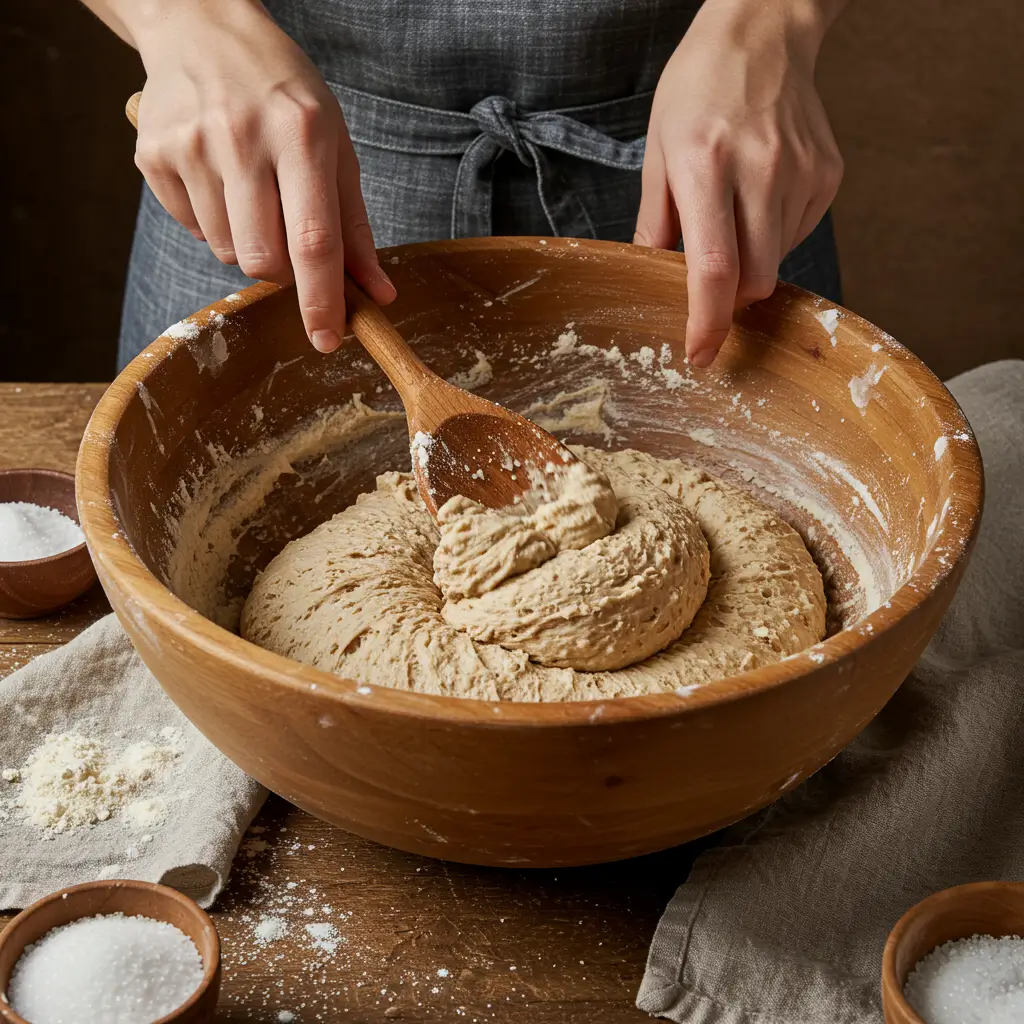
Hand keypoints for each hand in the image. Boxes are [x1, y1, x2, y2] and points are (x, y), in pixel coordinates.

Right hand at [129, 0, 394, 351]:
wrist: (202, 31)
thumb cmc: (283, 94)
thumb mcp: (335, 146)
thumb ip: (355, 227)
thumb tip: (377, 294)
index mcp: (300, 132)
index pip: (313, 240)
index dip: (322, 300)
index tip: (328, 340)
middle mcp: (241, 138)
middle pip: (264, 259)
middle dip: (284, 273)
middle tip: (290, 239)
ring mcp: (190, 146)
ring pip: (229, 252)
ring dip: (250, 243)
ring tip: (253, 191)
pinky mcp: (153, 155)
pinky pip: (194, 231)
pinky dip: (215, 224)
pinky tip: (220, 180)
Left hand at [635, 0, 844, 366]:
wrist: (765, 31)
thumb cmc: (699, 88)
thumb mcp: (657, 148)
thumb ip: (654, 220)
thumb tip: (652, 277)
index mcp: (705, 165)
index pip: (713, 268)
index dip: (707, 322)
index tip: (700, 354)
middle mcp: (760, 170)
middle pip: (754, 279)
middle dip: (729, 299)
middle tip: (709, 280)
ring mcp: (801, 173)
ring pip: (777, 263)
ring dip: (751, 262)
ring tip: (734, 211)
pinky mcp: (828, 175)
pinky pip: (796, 236)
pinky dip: (773, 236)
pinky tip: (759, 195)